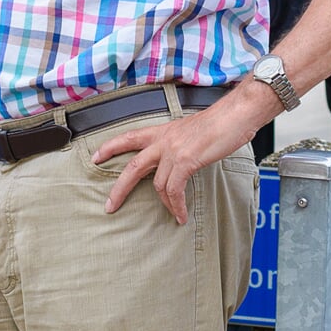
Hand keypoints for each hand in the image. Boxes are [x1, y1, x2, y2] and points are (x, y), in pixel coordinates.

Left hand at [91, 93, 264, 222]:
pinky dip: (177, 206)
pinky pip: (174, 190)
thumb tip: (178, 159)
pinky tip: (181, 215)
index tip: (96, 157)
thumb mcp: (190, 131)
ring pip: (156, 184)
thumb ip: (178, 145)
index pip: (129, 137)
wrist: (235, 115)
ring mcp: (172, 150)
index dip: (110, 147)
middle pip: (133, 166)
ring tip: (174, 215)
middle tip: (109, 205)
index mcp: (162, 131)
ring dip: (164, 204)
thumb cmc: (219, 123)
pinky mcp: (185, 161)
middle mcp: (163, 140)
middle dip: (119, 188)